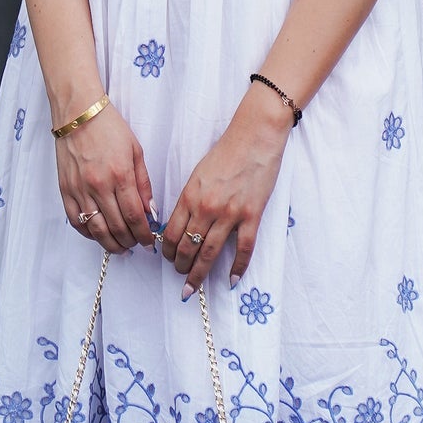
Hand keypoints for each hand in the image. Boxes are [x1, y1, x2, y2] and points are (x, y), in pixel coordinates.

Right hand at [55, 104, 157, 253]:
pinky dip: (88, 233)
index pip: (134, 216)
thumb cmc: (109, 128)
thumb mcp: (136, 151)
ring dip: (110, 243)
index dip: (143, 234)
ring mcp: (80, 189)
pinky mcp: (66, 190)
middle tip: (136, 245)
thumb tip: (150, 211)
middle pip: (116, 227)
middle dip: (129, 241)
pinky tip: (99, 235)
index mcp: (120, 175)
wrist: (78, 113)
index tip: (148, 241)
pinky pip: (76, 221)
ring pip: (96, 229)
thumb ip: (143, 184)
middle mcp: (99, 185)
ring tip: (120, 247)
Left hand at [160, 86, 293, 295]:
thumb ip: (189, 199)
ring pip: (209, 253)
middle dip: (181, 267)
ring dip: (199, 273)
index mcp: (190, 196)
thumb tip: (181, 224)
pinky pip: (243, 248)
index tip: (168, 259)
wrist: (255, 137)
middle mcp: (206, 208)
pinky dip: (237, 267)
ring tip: (194, 286)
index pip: (171, 233)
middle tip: (181, 278)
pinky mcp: (252, 215)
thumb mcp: (197, 174)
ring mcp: (230, 214)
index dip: (167, 251)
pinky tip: (232, 279)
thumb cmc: (225, 152)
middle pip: (187, 247)